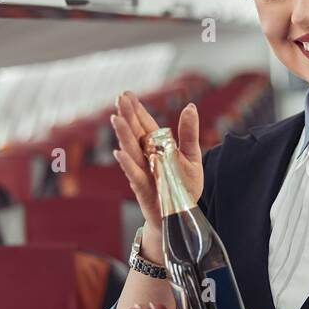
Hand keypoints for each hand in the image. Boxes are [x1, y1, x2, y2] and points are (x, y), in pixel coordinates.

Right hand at [110, 91, 203, 233]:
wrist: (182, 214)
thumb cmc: (185, 185)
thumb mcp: (192, 157)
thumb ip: (189, 134)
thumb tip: (190, 106)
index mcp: (157, 146)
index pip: (145, 124)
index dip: (136, 109)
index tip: (126, 94)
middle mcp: (146, 157)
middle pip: (134, 133)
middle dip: (127, 116)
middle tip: (119, 98)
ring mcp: (142, 172)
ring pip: (130, 151)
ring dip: (123, 136)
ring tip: (116, 119)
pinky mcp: (143, 189)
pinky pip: (134, 175)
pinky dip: (127, 164)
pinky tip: (119, 152)